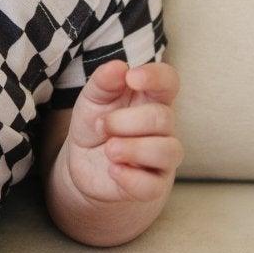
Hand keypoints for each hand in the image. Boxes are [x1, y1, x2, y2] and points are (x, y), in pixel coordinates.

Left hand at [59, 59, 182, 206]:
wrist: (84, 164)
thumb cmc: (96, 124)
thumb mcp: (92, 99)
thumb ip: (104, 82)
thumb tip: (118, 66)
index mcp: (151, 98)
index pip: (169, 81)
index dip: (156, 76)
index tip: (132, 78)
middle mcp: (164, 128)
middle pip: (163, 117)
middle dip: (126, 121)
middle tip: (101, 125)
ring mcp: (162, 158)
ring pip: (169, 151)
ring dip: (133, 149)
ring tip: (109, 149)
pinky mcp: (153, 186)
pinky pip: (153, 186)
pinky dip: (131, 178)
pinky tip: (113, 170)